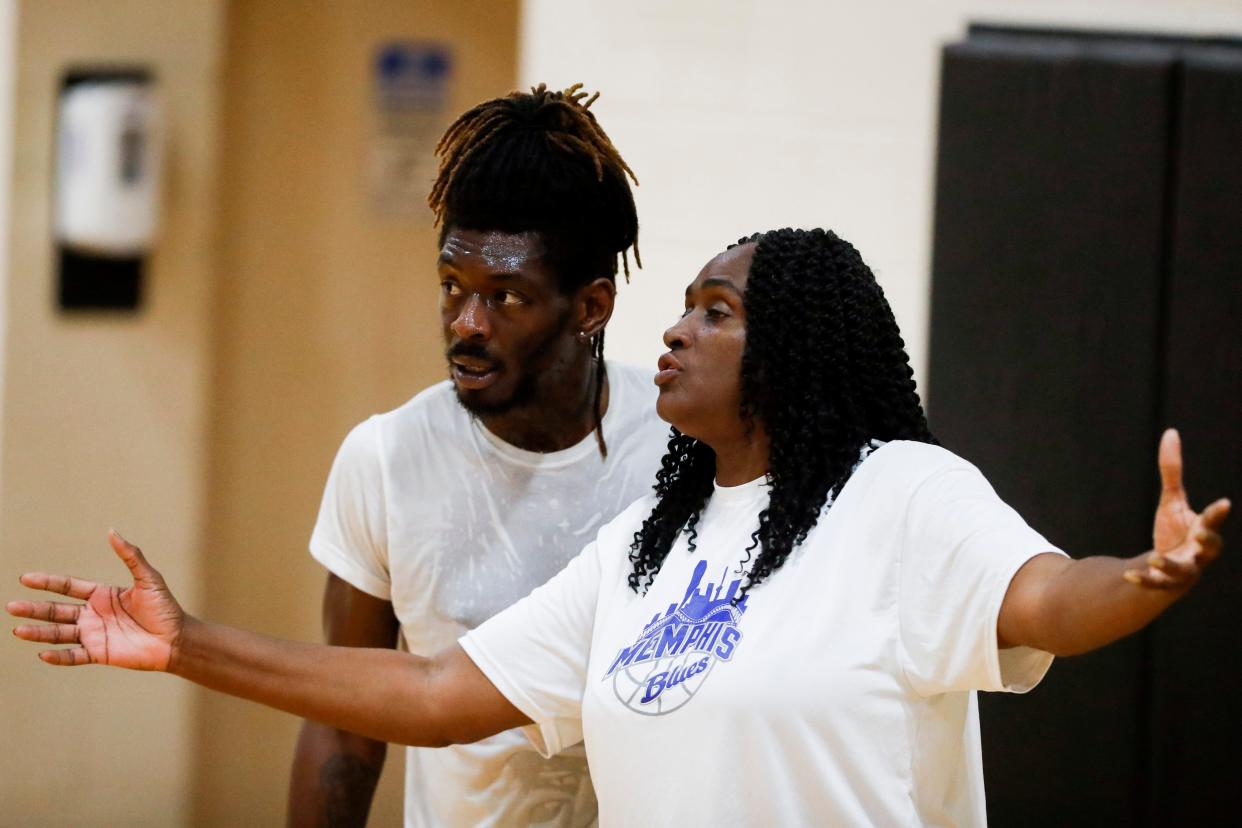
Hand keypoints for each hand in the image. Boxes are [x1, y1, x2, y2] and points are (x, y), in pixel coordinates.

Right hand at [7, 530, 183, 669]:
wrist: (177, 639)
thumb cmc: (166, 608)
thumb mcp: (148, 578)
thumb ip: (130, 556)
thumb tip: (113, 532)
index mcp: (102, 595)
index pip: (68, 587)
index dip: (47, 583)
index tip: (25, 579)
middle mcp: (93, 614)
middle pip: (57, 611)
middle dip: (34, 608)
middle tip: (11, 606)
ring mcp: (94, 635)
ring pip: (60, 633)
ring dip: (39, 632)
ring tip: (18, 629)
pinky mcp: (99, 653)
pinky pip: (74, 656)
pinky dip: (59, 657)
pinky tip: (42, 654)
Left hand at [1124, 429, 1229, 590]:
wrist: (1167, 565)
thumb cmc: (1176, 529)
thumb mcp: (1171, 500)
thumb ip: (1172, 471)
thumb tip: (1171, 432)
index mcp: (1203, 530)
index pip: (1213, 520)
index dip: (1217, 513)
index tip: (1224, 503)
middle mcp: (1199, 552)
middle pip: (1209, 548)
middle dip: (1207, 541)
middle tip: (1200, 534)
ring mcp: (1185, 570)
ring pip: (1182, 571)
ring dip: (1170, 565)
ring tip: (1155, 558)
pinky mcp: (1166, 583)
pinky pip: (1156, 584)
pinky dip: (1144, 580)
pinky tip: (1129, 575)